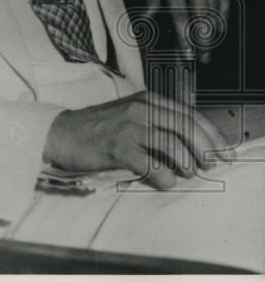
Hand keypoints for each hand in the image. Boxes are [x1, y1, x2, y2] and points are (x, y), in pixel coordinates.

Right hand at [42, 90, 234, 188]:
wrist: (59, 133)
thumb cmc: (97, 128)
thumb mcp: (129, 114)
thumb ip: (157, 121)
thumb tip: (192, 143)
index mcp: (146, 99)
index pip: (190, 114)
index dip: (211, 134)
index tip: (223, 152)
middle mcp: (139, 109)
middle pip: (186, 128)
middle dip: (204, 150)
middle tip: (208, 165)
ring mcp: (127, 127)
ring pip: (172, 145)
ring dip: (186, 163)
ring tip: (186, 173)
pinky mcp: (116, 147)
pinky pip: (151, 164)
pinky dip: (164, 177)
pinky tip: (164, 181)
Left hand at [142, 0, 227, 62]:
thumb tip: (144, 18)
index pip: (180, 13)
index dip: (184, 36)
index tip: (185, 54)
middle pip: (202, 15)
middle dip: (202, 40)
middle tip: (199, 59)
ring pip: (217, 8)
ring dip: (215, 31)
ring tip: (208, 49)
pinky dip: (223, 12)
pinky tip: (219, 26)